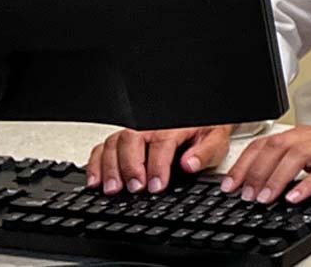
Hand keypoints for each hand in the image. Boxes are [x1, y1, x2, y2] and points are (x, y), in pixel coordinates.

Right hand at [85, 126, 231, 194]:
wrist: (200, 122)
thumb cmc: (204, 133)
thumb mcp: (215, 141)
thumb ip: (205, 153)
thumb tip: (189, 164)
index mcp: (175, 126)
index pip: (161, 143)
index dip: (157, 166)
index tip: (156, 186)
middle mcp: (150, 127)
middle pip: (131, 140)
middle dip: (130, 166)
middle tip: (135, 188)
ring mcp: (134, 133)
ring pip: (113, 143)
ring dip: (110, 167)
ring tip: (114, 189)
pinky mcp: (122, 141)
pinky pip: (102, 147)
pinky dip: (95, 164)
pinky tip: (96, 182)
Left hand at [222, 124, 310, 204]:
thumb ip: (289, 162)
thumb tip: (259, 182)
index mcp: (303, 134)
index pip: (265, 143)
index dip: (244, 164)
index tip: (230, 185)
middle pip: (277, 147)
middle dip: (256, 172)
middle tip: (246, 195)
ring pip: (297, 156)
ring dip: (277, 178)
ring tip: (266, 198)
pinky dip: (307, 184)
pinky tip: (295, 197)